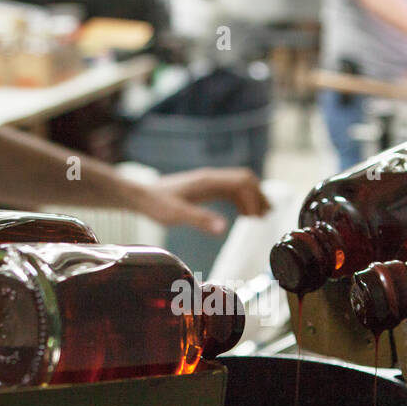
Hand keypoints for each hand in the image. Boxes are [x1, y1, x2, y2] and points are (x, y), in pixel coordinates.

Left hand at [131, 167, 269, 234]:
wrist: (141, 196)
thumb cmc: (157, 204)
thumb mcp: (177, 215)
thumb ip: (200, 220)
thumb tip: (223, 228)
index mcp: (209, 181)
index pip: (242, 182)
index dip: (254, 197)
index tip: (257, 217)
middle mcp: (211, 178)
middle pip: (245, 180)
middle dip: (258, 196)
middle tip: (265, 216)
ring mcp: (208, 182)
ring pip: (239, 184)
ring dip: (251, 198)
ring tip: (259, 217)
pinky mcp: (205, 188)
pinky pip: (229, 191)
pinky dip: (241, 200)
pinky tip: (243, 214)